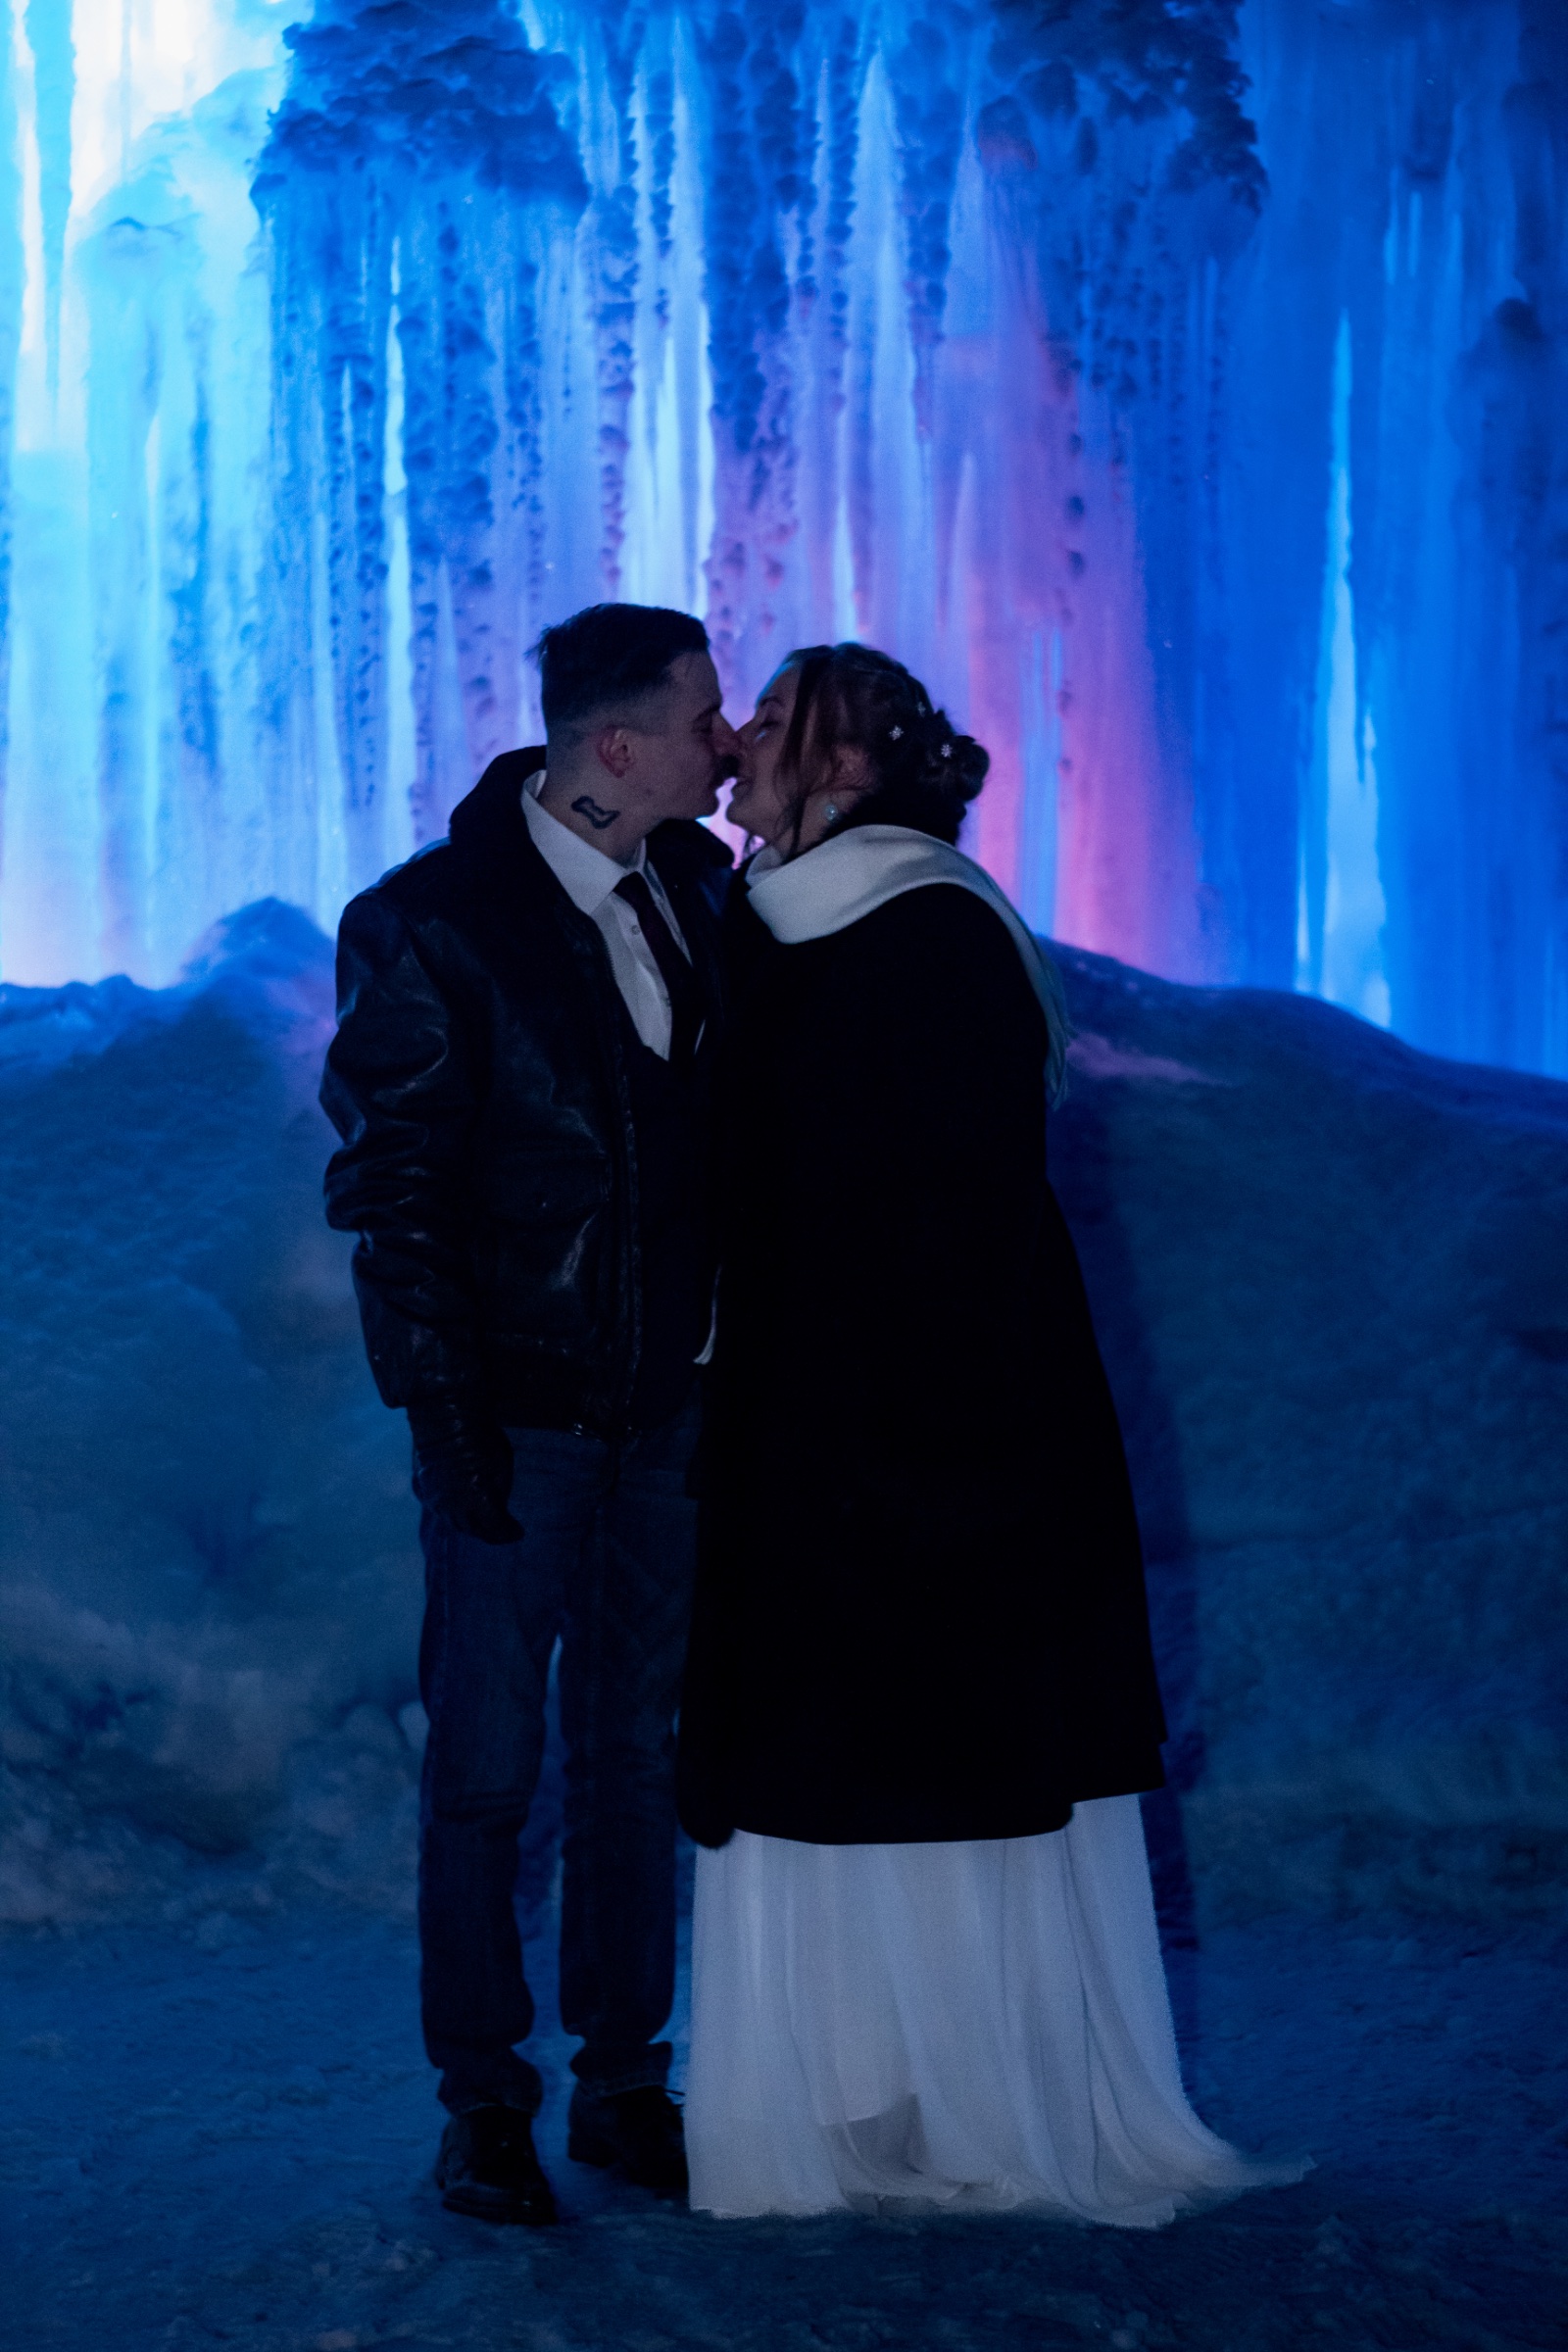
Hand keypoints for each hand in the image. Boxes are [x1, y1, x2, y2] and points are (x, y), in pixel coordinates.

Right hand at [407, 1398, 523, 1544]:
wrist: (445, 1418)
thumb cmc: (481, 1438)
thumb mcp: (502, 1465)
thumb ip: (501, 1493)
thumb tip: (500, 1510)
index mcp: (477, 1499)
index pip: (496, 1527)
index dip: (508, 1532)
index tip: (519, 1532)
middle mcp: (454, 1505)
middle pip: (475, 1530)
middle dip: (491, 1533)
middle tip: (502, 1531)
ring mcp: (435, 1500)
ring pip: (456, 1524)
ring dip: (472, 1526)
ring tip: (484, 1523)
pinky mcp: (424, 1491)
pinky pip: (440, 1511)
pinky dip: (453, 1515)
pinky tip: (462, 1510)